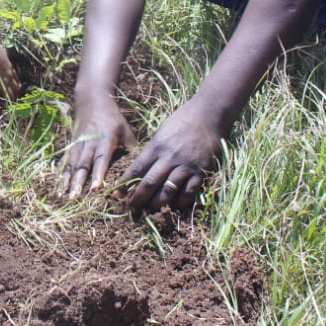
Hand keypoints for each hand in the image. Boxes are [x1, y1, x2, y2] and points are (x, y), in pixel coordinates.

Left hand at [0, 27, 19, 97]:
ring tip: (18, 87)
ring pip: (13, 76)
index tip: (12, 103)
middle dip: (14, 91)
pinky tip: (12, 71)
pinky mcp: (5, 58)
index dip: (8, 97)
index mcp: (1, 78)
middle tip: (17, 97)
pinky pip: (12, 68)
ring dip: (15, 82)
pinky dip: (13, 72)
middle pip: (11, 84)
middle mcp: (6, 73)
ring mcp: (7, 65)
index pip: (6, 90)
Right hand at [57, 93, 136, 196]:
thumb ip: (131, 150)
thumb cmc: (114, 119)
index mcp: (105, 138)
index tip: (95, 189)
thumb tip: (138, 172)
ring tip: (63, 197)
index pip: (101, 158)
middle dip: (78, 182)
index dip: (98, 174)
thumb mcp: (126, 131)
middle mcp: (89, 142)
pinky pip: (65, 161)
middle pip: (82, 164)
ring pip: (71, 164)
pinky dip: (60, 175)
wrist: (93, 101)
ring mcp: (78, 143)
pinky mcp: (71, 145)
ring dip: (67, 181)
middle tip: (74, 199)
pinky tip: (57, 188)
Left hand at [123, 98, 222, 212]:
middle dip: (138, 199)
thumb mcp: (161, 132)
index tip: (117, 195)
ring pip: (168, 190)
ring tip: (150, 211)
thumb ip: (152, 150)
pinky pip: (189, 192)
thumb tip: (139, 168)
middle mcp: (169, 157)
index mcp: (156, 146)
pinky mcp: (200, 171)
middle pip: (150, 183)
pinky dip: (181, 201)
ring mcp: (185, 165)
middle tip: (132, 210)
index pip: (136, 169)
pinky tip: (175, 206)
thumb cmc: (182, 121)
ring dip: (157, 204)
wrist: (208, 115)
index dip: (125, 184)